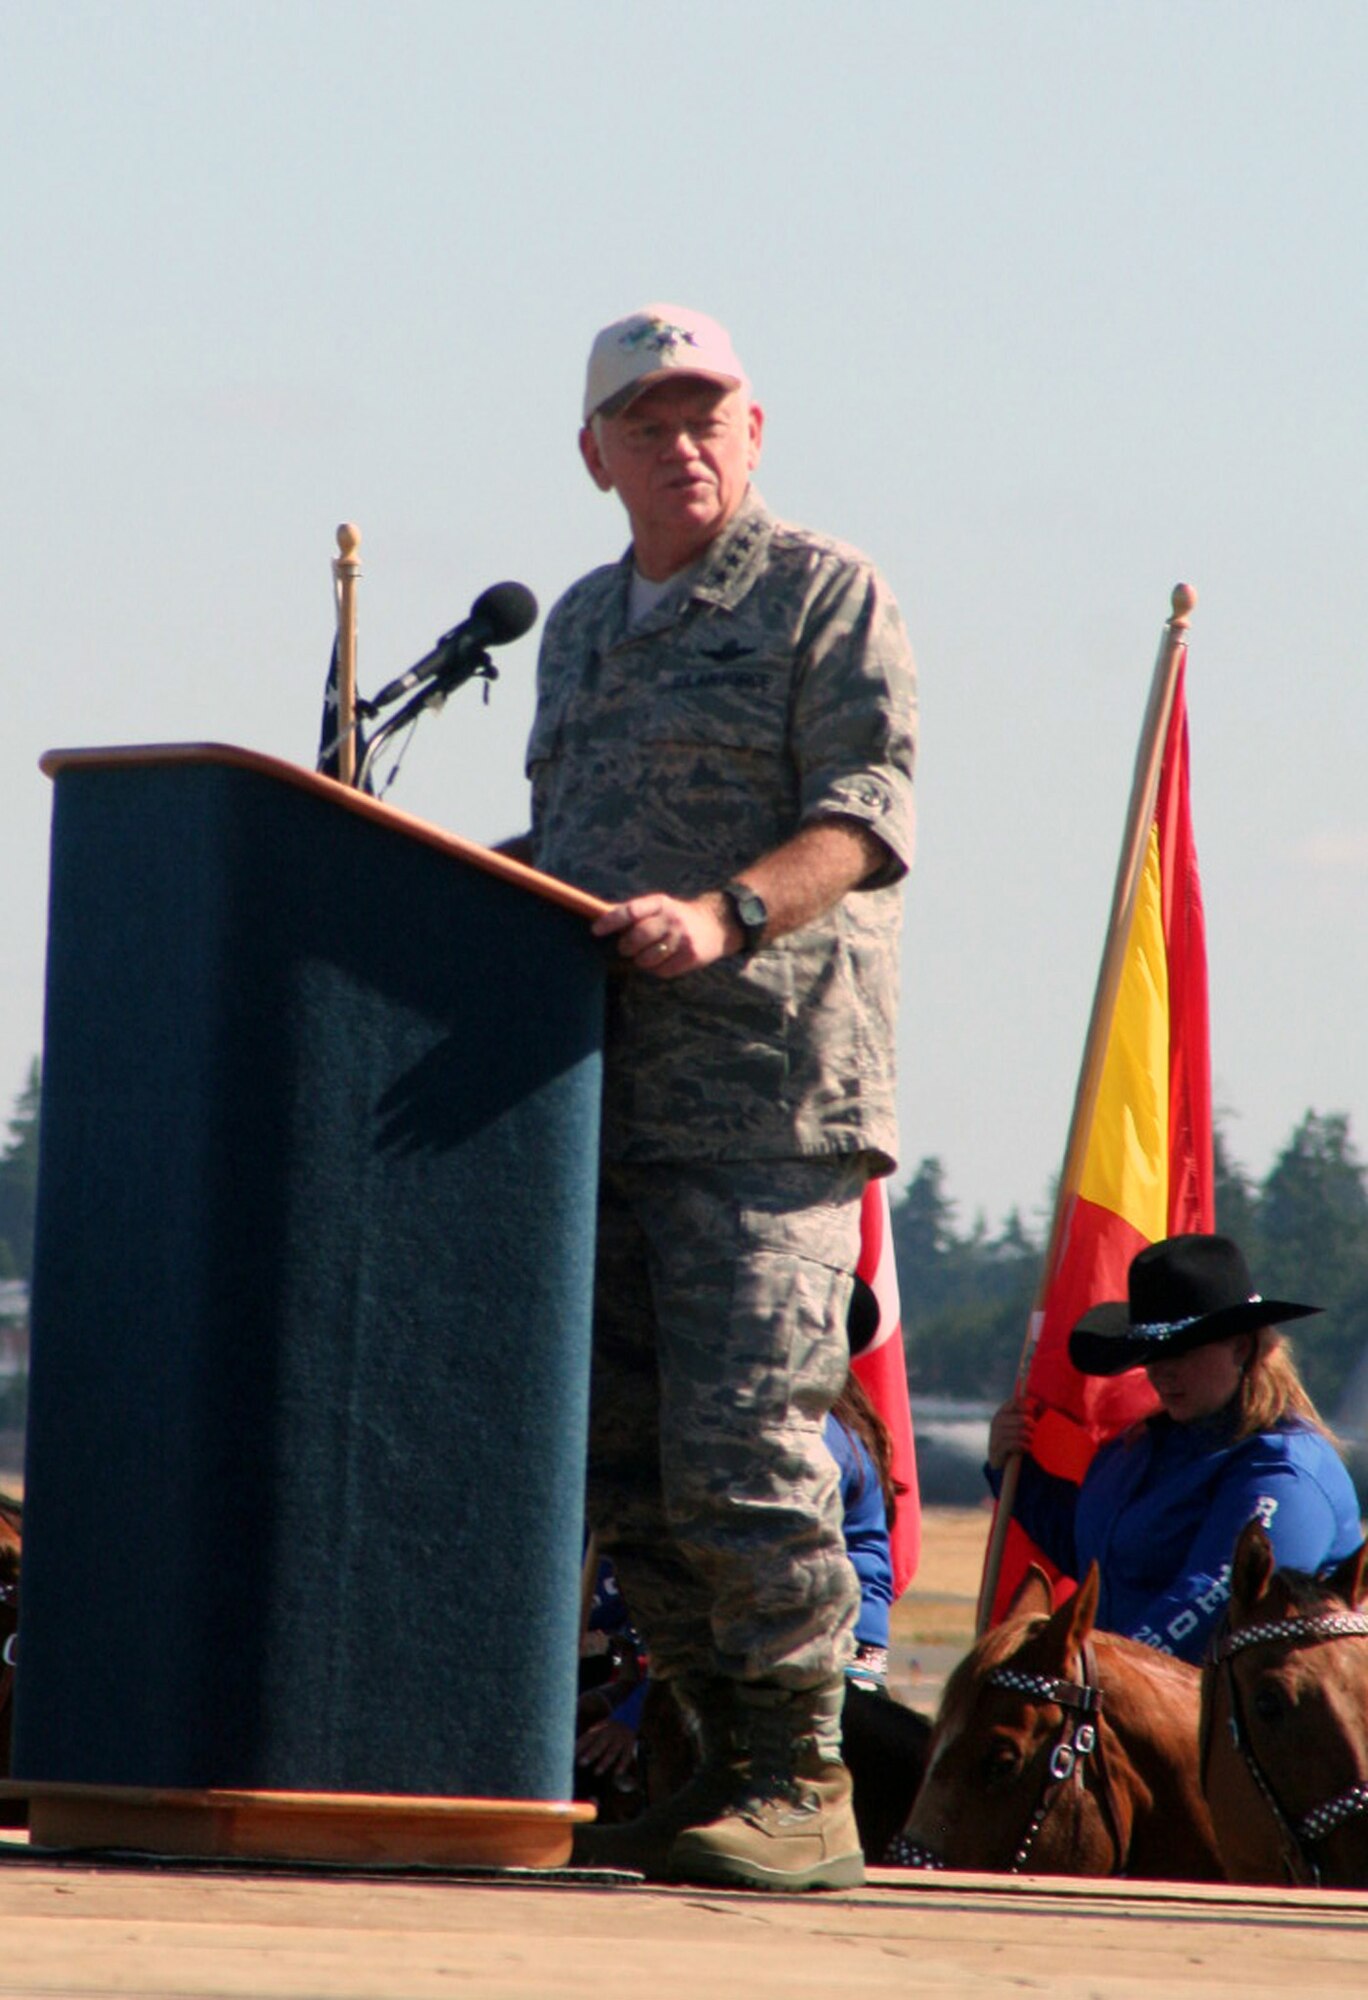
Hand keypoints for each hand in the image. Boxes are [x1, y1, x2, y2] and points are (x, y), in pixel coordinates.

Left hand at [575, 1713, 638, 1778]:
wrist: (629, 1713)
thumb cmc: (606, 1728)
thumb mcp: (596, 1730)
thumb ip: (584, 1742)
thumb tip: (570, 1754)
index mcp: (598, 1730)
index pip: (587, 1739)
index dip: (578, 1747)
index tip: (569, 1756)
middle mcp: (608, 1734)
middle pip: (599, 1744)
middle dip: (590, 1754)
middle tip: (581, 1763)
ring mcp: (619, 1739)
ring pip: (612, 1751)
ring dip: (604, 1762)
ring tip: (596, 1772)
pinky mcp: (630, 1744)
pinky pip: (627, 1755)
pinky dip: (622, 1764)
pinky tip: (617, 1773)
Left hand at [591, 892, 736, 978]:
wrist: (717, 924)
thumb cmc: (677, 917)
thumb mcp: (660, 906)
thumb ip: (635, 913)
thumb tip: (601, 920)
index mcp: (660, 903)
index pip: (631, 910)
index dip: (611, 921)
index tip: (595, 930)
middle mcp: (672, 918)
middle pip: (638, 937)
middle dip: (626, 947)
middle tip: (626, 948)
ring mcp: (683, 938)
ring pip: (647, 958)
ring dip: (641, 960)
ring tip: (647, 954)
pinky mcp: (690, 956)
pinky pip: (662, 971)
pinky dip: (657, 969)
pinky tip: (663, 961)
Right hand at [987, 1398, 1036, 1470]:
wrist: (1000, 1460)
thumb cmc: (1013, 1439)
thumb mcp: (1019, 1425)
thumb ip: (1029, 1413)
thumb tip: (1039, 1401)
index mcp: (1003, 1412)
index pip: (1016, 1402)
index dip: (1028, 1407)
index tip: (1033, 1413)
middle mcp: (997, 1420)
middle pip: (1022, 1419)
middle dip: (1032, 1425)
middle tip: (1034, 1430)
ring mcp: (995, 1433)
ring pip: (1020, 1432)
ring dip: (1029, 1437)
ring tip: (1031, 1440)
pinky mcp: (997, 1446)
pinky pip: (1015, 1444)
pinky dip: (1024, 1446)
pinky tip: (1027, 1448)